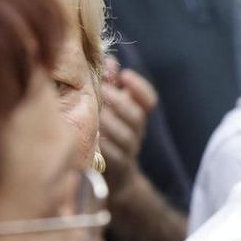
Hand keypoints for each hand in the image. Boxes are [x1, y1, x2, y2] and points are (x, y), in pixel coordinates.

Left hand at [98, 61, 158, 193]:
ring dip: (111, 122)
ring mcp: (128, 151)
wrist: (114, 180)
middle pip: (137, 115)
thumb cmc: (106, 137)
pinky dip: (103, 146)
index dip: (139, 87)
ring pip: (125, 135)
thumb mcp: (109, 111)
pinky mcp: (117, 169)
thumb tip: (108, 60)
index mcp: (136, 116)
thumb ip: (110, 85)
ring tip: (96, 113)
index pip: (148, 100)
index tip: (125, 75)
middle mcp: (136, 132)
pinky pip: (113, 156)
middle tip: (103, 91)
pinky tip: (91, 137)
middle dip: (120, 102)